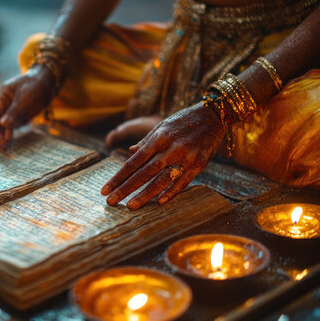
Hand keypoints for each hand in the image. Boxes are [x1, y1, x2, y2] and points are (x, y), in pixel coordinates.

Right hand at [0, 65, 56, 148]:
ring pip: (4, 127)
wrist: (47, 83)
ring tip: (2, 147)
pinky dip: (10, 135)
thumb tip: (2, 124)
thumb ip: (13, 111)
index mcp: (1, 96)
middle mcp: (4, 105)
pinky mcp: (19, 117)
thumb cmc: (34, 85)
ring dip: (2, 137)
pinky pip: (12, 128)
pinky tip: (8, 144)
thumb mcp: (24, 97)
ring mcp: (12, 111)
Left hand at [101, 102, 224, 209]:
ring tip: (131, 206)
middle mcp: (170, 148)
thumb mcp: (162, 125)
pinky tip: (159, 202)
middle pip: (143, 173)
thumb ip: (147, 141)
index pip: (133, 162)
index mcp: (158, 138)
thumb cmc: (184, 120)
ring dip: (145, 195)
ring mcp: (186, 157)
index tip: (106, 189)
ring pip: (161, 180)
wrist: (214, 114)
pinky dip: (171, 192)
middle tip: (111, 202)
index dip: (118, 177)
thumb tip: (130, 151)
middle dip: (125, 189)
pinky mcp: (199, 164)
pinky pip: (183, 181)